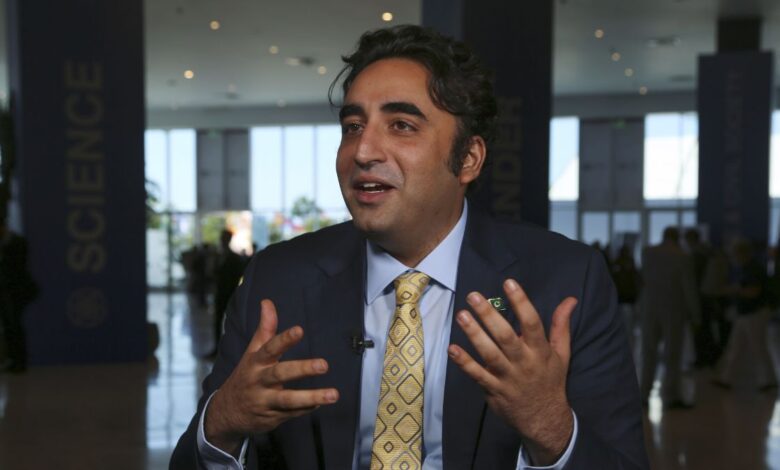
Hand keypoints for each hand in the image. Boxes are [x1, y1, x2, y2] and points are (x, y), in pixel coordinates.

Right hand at [205, 299, 338, 453]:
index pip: (270, 348)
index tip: (300, 330)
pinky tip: (321, 402)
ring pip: (288, 400)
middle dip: (302, 369)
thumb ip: (264, 329)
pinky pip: (292, 413)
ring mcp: (265, 401)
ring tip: (334, 394)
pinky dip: (307, 408)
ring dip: (311, 397)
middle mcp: (259, 381)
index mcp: (255, 362)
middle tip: (324, 365)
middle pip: (280, 374)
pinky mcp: (272, 417)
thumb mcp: (252, 352)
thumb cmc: (245, 376)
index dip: (284, 339)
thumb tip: (267, 302)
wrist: (226, 413)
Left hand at [448, 279, 577, 465]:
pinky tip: (452, 348)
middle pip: (506, 337)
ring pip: (489, 354)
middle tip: (474, 296)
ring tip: (461, 315)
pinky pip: (477, 375)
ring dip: (474, 335)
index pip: (532, 323)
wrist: (545, 419)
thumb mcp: (562, 353)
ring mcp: (507, 377)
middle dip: (489, 316)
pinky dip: (464, 363)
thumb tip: (570, 299)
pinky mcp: (493, 389)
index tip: (509, 283)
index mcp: (540, 351)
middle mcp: (524, 362)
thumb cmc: (551, 380)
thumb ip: (561, 325)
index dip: (521, 302)